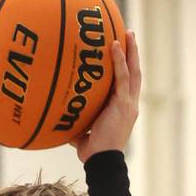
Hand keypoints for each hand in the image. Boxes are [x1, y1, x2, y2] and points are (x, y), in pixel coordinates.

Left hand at [72, 30, 140, 162]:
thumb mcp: (84, 133)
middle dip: (133, 54)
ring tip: (127, 33)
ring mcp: (128, 104)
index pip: (127, 84)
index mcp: (124, 110)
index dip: (127, 68)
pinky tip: (114, 46)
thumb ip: (76, 122)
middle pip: (135, 73)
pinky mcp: (124, 104)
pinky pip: (122, 77)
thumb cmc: (93, 153)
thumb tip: (59, 119)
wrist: (102, 161)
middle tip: (129, 35)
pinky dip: (119, 61)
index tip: (123, 52)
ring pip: (133, 71)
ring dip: (131, 51)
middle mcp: (130, 105)